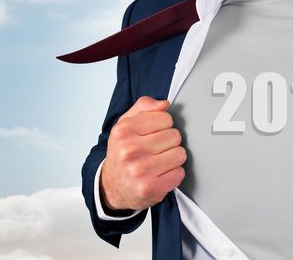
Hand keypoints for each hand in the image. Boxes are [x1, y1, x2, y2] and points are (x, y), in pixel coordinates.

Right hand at [100, 96, 186, 210]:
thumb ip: (143, 107)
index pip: (165, 118)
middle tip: (156, 149)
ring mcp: (140, 170)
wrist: (112, 186)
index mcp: (123, 131)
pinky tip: (160, 174)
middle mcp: (129, 150)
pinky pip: (179, 173)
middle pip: (174, 135)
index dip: (163, 125)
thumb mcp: (125, 125)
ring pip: (180, 154)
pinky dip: (173, 174)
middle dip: (169, 142)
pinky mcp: (151, 187)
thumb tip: (164, 104)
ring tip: (159, 161)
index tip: (154, 133)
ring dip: (173, 158)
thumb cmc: (122, 153)